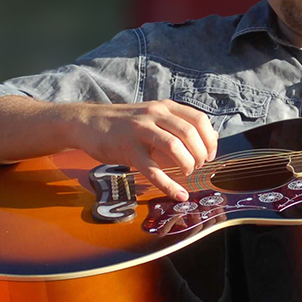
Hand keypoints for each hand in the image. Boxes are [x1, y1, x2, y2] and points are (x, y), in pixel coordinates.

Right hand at [70, 100, 219, 200]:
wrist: (89, 122)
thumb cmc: (126, 124)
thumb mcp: (154, 116)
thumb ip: (179, 125)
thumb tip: (212, 137)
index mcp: (165, 107)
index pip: (199, 119)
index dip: (210, 140)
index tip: (210, 155)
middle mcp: (155, 115)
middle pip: (190, 133)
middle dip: (200, 154)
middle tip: (198, 166)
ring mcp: (140, 131)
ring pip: (174, 146)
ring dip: (187, 163)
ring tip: (187, 173)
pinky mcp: (128, 149)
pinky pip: (153, 170)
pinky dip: (169, 185)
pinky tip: (178, 194)